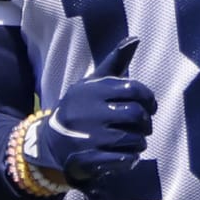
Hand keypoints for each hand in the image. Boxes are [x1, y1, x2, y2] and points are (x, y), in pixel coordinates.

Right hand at [23, 38, 155, 190]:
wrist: (49, 142)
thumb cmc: (80, 108)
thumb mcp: (92, 84)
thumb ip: (115, 62)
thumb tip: (135, 38)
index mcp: (92, 91)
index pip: (134, 89)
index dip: (149, 98)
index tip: (150, 105)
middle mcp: (90, 113)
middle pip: (136, 115)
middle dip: (146, 122)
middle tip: (144, 125)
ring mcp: (89, 138)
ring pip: (134, 139)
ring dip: (140, 141)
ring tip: (134, 140)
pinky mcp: (89, 160)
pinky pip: (124, 159)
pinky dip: (131, 158)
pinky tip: (127, 154)